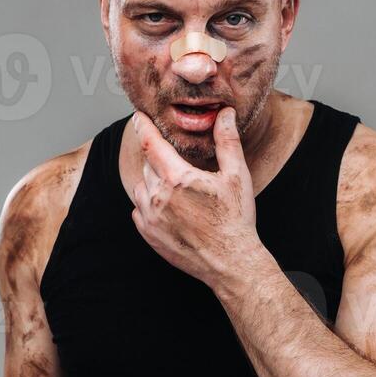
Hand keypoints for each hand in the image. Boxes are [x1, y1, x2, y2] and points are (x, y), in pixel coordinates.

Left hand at [130, 106, 262, 290]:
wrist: (230, 262)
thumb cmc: (235, 219)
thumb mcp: (237, 176)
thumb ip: (227, 141)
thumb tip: (225, 114)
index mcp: (178, 179)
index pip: (151, 144)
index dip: (143, 127)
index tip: (138, 117)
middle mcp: (158, 197)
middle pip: (148, 165)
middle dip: (158, 158)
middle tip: (176, 162)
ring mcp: (150, 218)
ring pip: (141, 187)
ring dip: (153, 181)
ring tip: (176, 187)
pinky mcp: (149, 235)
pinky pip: (139, 210)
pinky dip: (149, 204)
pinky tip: (169, 207)